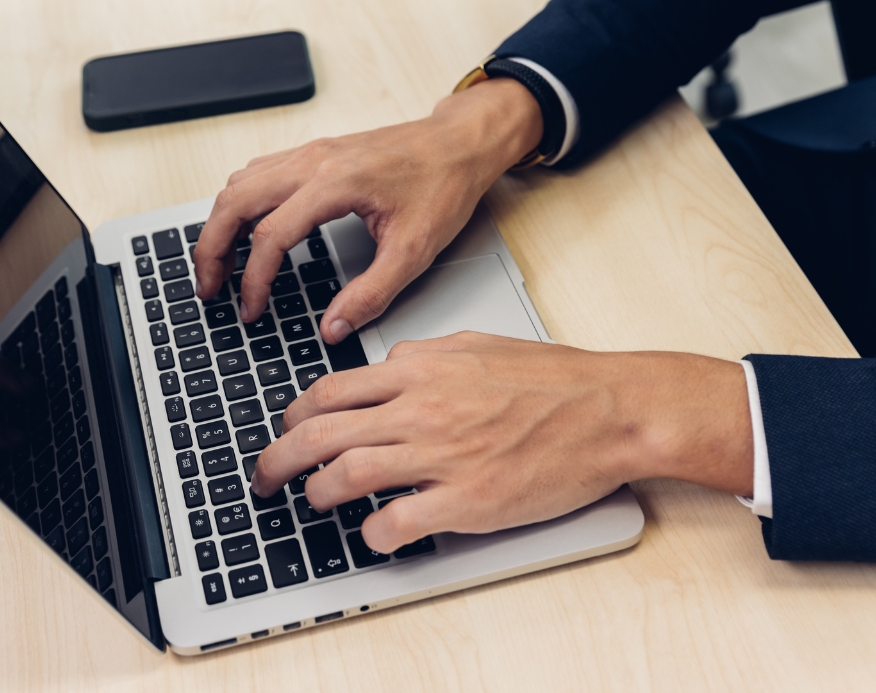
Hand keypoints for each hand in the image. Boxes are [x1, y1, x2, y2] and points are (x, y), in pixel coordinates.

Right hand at [193, 78, 541, 343]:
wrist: (460, 143)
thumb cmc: (443, 185)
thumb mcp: (415, 251)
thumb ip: (371, 294)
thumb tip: (334, 327)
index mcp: (335, 184)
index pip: (271, 236)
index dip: (254, 280)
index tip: (251, 309)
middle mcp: (314, 161)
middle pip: (234, 202)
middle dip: (212, 249)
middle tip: (209, 288)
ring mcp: (310, 153)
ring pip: (239, 184)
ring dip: (221, 224)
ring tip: (220, 265)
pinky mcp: (314, 153)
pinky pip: (257, 173)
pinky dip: (238, 203)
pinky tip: (245, 228)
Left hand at [251, 332, 752, 553]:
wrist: (610, 410)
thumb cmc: (554, 379)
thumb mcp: (477, 343)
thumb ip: (424, 355)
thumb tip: (386, 367)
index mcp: (421, 369)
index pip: (331, 391)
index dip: (296, 416)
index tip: (287, 431)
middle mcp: (421, 409)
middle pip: (321, 433)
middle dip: (279, 458)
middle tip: (265, 477)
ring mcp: (441, 455)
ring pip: (346, 475)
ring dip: (318, 493)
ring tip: (313, 501)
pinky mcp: (466, 500)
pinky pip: (396, 522)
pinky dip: (374, 533)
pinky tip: (374, 533)